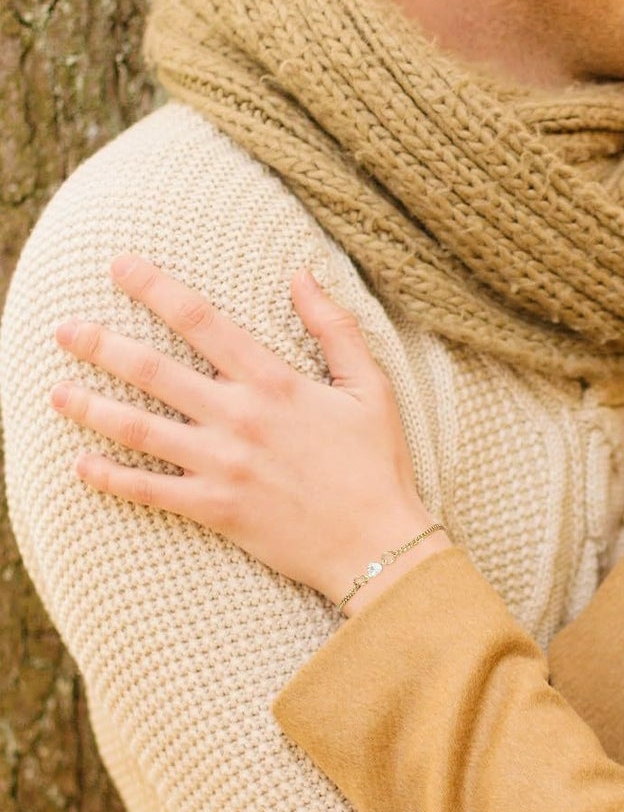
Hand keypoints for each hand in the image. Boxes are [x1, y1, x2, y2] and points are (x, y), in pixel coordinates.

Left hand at [50, 256, 447, 613]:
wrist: (377, 545)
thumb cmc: (378, 466)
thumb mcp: (371, 389)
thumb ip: (336, 329)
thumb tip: (302, 276)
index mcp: (274, 383)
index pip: (201, 320)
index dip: (154, 287)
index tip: (120, 267)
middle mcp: (238, 418)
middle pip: (152, 370)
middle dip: (101, 344)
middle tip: (65, 330)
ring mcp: (222, 465)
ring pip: (138, 427)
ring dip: (91, 407)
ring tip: (58, 393)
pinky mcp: (215, 508)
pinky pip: (149, 490)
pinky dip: (110, 478)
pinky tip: (82, 465)